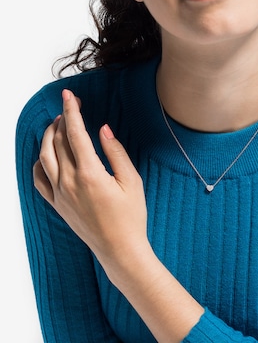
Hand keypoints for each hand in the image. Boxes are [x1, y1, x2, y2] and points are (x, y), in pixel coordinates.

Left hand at [33, 89, 147, 264]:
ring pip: (44, 157)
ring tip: (57, 124)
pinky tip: (46, 154)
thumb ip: (116, 152)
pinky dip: (39, 162)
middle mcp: (70, 182)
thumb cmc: (130, 216)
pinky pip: (39, 179)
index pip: (76, 133)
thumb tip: (103, 129)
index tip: (70, 95)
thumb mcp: (131, 181)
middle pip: (59, 141)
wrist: (119, 249)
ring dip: (49, 137)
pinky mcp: (57, 204)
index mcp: (90, 174)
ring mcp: (60, 194)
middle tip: (71, 107)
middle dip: (63, 119)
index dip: (72, 111)